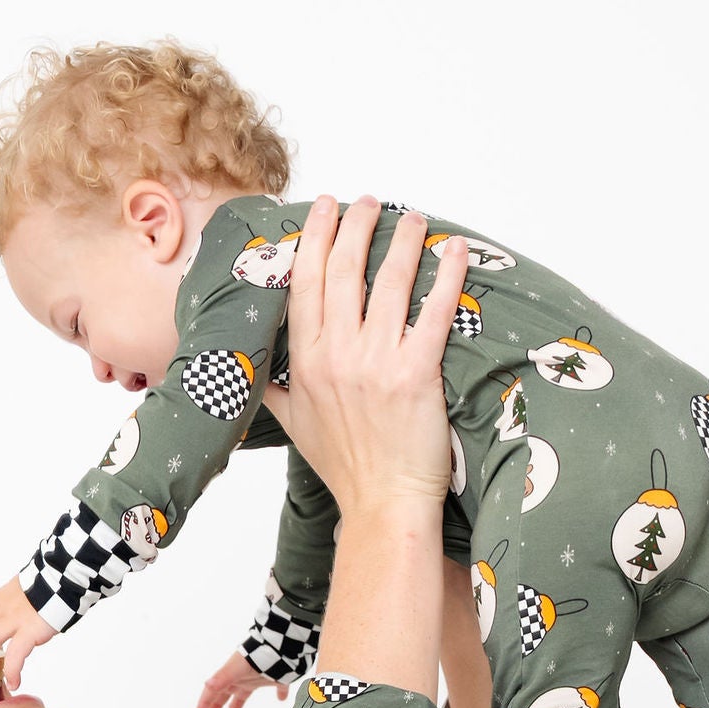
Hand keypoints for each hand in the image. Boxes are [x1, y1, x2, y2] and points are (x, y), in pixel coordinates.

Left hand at [0, 578, 53, 698]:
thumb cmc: (48, 587)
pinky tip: (14, 682)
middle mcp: (2, 607)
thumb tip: (12, 610)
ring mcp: (14, 619)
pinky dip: (12, 671)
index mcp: (1, 596)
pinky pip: (15, 655)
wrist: (63, 581)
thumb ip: (12, 599)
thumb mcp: (22, 588)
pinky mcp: (30, 631)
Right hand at [195, 648, 286, 707]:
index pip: (214, 691)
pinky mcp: (278, 677)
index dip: (205, 703)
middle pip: (226, 692)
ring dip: (238, 700)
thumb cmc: (257, 656)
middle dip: (217, 704)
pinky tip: (281, 698)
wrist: (282, 647)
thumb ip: (223, 677)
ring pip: (245, 691)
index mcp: (231, 675)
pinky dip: (280, 692)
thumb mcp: (237, 668)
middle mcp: (243, 676)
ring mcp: (260, 676)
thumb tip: (208, 685)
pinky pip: (279, 686)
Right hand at [267, 197, 468, 519]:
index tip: (324, 208)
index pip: (306, 283)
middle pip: (344, 271)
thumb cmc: (345, 469)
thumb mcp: (296, 428)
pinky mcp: (417, 374)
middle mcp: (337, 356)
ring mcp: (377, 363)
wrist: (383, 505)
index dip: (315, 238)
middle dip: (356, 225)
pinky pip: (433, 313)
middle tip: (369, 202)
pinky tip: (453, 251)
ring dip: (402, 240)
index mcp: (306, 363)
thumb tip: (255, 371)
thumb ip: (276, 390)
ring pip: (389, 282)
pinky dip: (446, 277)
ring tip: (412, 217)